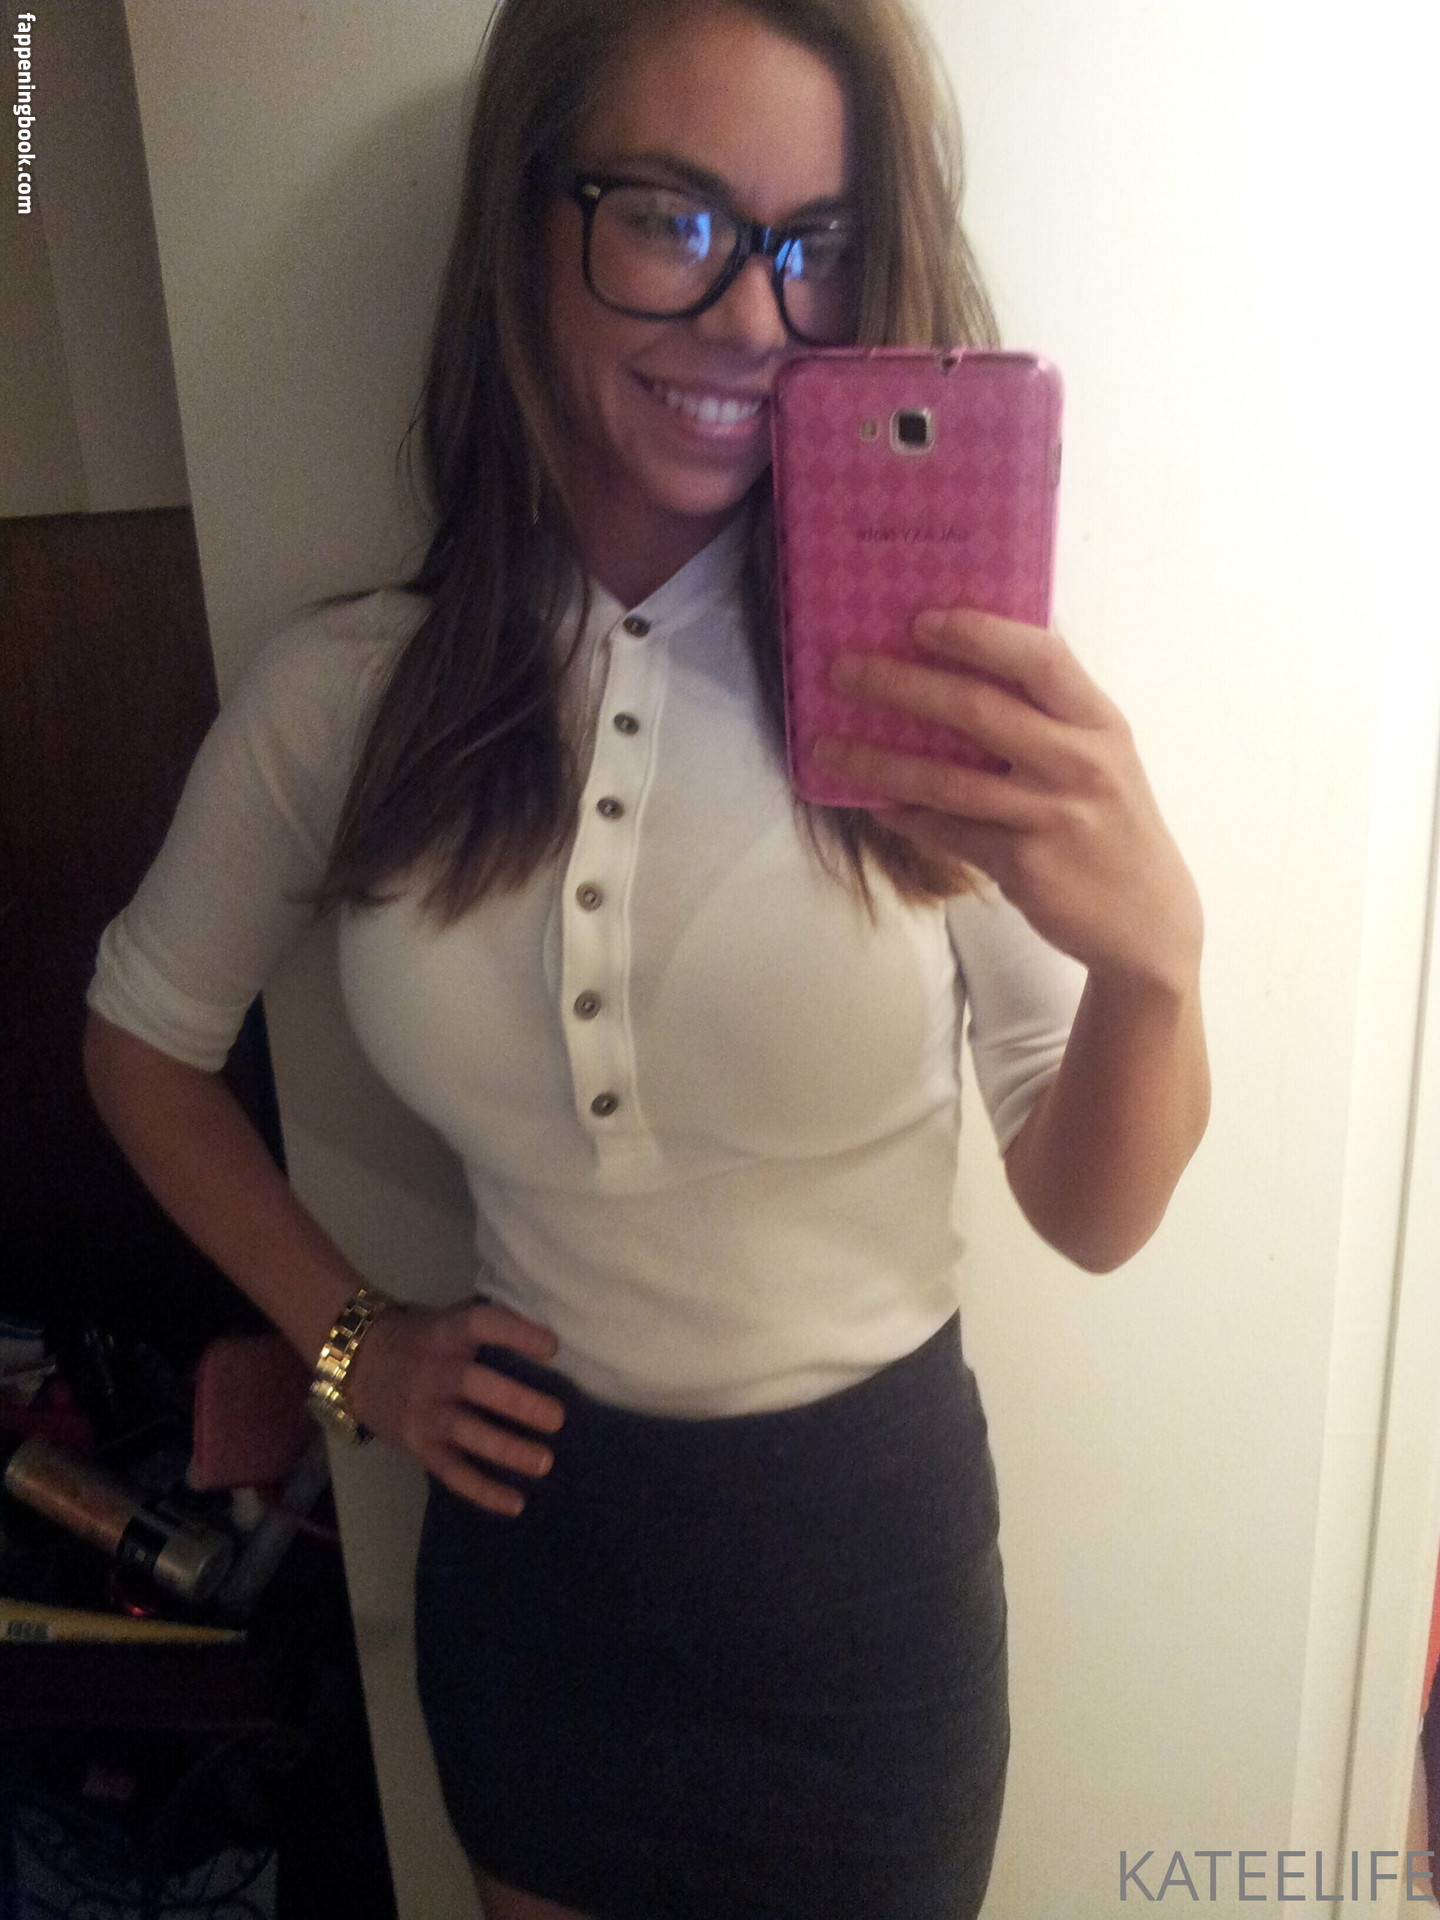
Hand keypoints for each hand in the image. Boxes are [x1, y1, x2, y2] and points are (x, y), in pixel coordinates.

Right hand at [345, 1298, 564, 1515]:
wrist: (357, 1366)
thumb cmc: (422, 1340)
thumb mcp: (447, 1320)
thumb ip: (488, 1328)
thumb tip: (549, 1338)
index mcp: (444, 1334)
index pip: (479, 1325)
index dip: (515, 1334)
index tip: (552, 1348)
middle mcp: (432, 1373)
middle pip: (474, 1385)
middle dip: (517, 1402)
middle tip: (558, 1418)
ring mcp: (423, 1414)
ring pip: (465, 1433)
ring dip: (507, 1450)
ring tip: (545, 1462)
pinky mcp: (419, 1448)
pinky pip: (452, 1472)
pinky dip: (483, 1491)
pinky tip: (516, 1503)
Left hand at [815, 609, 1202, 994]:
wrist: (1146, 919)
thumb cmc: (1111, 820)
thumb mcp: (1103, 754)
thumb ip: (1051, 711)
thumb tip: (970, 653)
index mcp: (1098, 721)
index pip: (1040, 658)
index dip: (978, 634)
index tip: (919, 620)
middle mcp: (1078, 762)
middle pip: (978, 710)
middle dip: (902, 685)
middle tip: (844, 671)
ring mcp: (1050, 816)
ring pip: (948, 780)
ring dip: (879, 762)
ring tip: (828, 747)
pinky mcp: (1023, 865)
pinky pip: (948, 833)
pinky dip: (905, 816)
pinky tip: (872, 802)